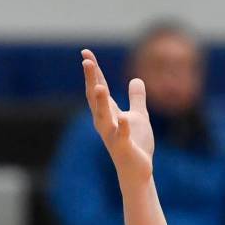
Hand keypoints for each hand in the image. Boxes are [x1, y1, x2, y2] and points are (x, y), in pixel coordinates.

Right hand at [81, 49, 154, 181]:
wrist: (138, 171)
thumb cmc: (136, 144)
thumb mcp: (139, 116)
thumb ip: (136, 99)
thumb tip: (136, 79)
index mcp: (109, 113)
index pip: (99, 88)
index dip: (93, 71)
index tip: (86, 53)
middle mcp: (106, 122)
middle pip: (96, 98)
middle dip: (91, 80)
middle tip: (86, 61)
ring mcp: (113, 135)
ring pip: (103, 117)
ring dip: (101, 102)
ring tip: (98, 86)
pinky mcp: (123, 148)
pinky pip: (121, 136)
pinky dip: (122, 127)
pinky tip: (123, 117)